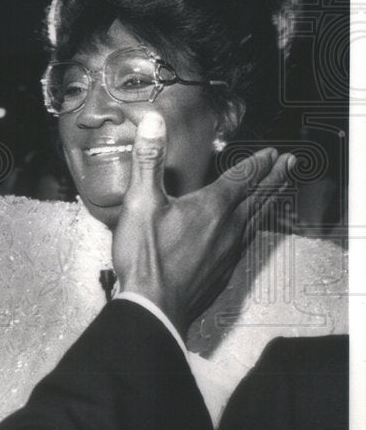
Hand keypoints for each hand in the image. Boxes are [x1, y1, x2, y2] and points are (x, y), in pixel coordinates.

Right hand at [112, 112, 292, 336]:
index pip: (242, 178)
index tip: (272, 153)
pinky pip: (247, 242)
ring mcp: (228, 251)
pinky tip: (251, 231)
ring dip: (270, 201)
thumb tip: (154, 124)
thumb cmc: (147, 258)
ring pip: (257, 219)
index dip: (258, 163)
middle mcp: (227, 227)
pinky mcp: (223, 271)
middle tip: (290, 164)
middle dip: (274, 178)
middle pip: (258, 197)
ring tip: (279, 191)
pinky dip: (256, 228)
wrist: (153, 306)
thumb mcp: (140, 201)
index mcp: (211, 207)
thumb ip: (148, 160)